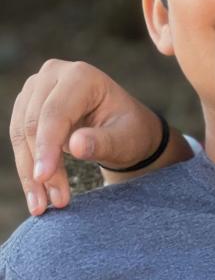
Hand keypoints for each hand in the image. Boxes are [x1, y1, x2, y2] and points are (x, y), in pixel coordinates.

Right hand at [10, 59, 165, 214]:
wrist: (125, 128)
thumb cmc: (130, 132)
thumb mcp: (126, 139)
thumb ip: (103, 142)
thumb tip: (75, 145)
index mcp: (82, 76)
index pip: (55, 113)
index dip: (47, 147)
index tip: (44, 179)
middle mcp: (54, 74)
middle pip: (34, 123)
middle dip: (41, 166)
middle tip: (56, 202)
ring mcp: (37, 87)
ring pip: (21, 133)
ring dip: (30, 172)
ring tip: (43, 205)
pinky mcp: (28, 104)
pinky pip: (20, 138)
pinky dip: (27, 167)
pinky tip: (37, 193)